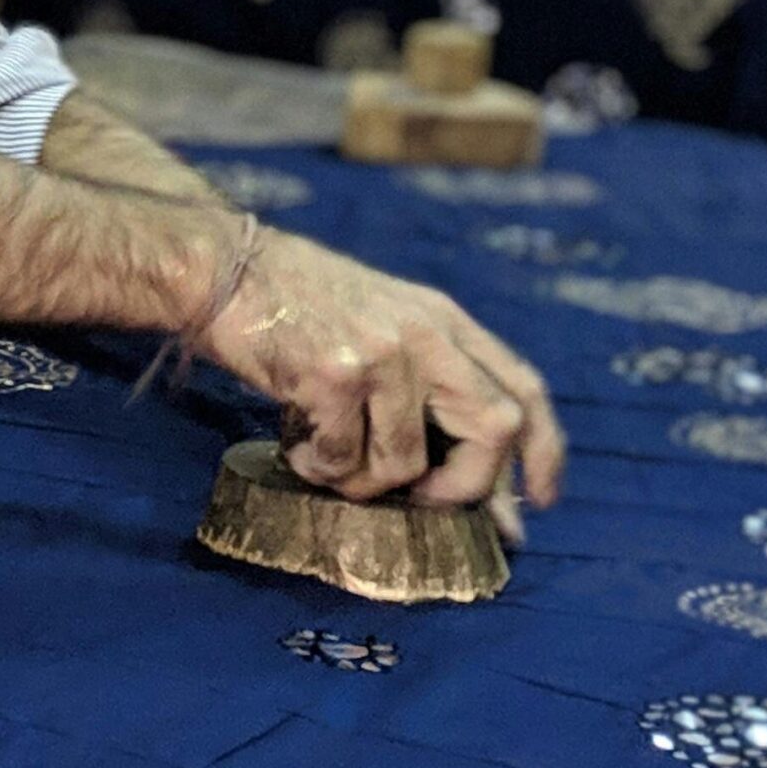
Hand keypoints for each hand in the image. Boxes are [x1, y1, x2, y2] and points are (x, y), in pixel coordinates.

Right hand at [196, 227, 564, 517]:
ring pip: (406, 461)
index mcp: (443, 318)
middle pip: (494, 427)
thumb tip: (474, 489)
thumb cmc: (294, 304)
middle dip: (466, 486)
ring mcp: (381, 351)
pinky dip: (320, 470)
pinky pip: (344, 460)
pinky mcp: (334, 374)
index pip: (523, 386)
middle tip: (420, 501)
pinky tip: (297, 448)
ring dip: (364, 483)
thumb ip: (427, 386)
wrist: (222, 266)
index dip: (544, 449)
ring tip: (328, 462)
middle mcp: (424, 332)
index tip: (541, 499)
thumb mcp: (381, 323)